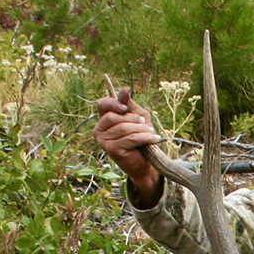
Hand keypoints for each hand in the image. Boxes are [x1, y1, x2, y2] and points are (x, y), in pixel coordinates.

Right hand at [93, 88, 163, 207]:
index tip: (127, 108)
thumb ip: (130, 105)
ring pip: (124, 128)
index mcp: (103, 120)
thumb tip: (124, 90)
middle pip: (114, 116)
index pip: (102, 104)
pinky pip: (131, 138)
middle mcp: (99, 130)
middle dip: (134, 118)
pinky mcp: (112, 150)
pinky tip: (154, 139)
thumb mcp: (138, 117)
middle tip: (146, 124)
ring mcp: (103, 141)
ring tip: (152, 133)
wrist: (145, 163)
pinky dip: (145, 137)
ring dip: (142, 129)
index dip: (114, 103)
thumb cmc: (141, 138)